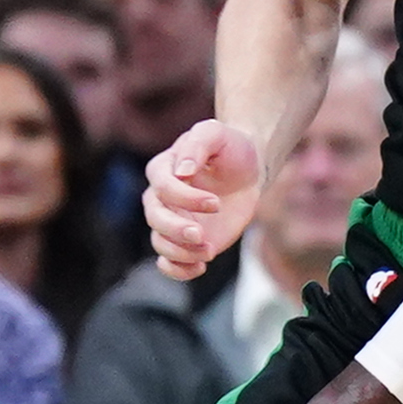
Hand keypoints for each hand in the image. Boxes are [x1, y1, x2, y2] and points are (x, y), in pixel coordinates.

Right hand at [144, 120, 262, 278]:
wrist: (247, 170)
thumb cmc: (230, 147)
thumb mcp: (216, 133)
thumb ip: (198, 144)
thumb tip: (183, 172)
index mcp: (162, 170)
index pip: (162, 188)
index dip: (186, 199)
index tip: (216, 202)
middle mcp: (160, 198)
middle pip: (155, 218)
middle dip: (177, 230)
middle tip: (202, 235)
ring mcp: (172, 221)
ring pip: (160, 243)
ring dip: (181, 252)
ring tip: (208, 251)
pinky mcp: (185, 241)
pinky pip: (169, 263)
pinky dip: (178, 270)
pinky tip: (200, 267)